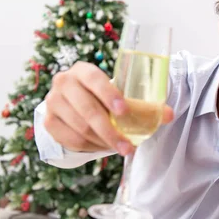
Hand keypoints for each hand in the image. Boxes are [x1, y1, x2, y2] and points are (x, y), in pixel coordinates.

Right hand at [43, 62, 173, 154]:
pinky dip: (91, 147)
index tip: (124, 111)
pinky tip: (103, 147)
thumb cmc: (102, 97)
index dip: (109, 95)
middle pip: (88, 110)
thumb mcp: (120, 96)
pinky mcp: (49, 122)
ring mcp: (52, 102)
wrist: (72, 104)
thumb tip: (169, 115)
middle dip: (111, 131)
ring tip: (120, 147)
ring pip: (80, 128)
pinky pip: (72, 140)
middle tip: (128, 147)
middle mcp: (63, 82)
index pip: (94, 79)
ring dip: (103, 142)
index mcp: (82, 70)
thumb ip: (144, 105)